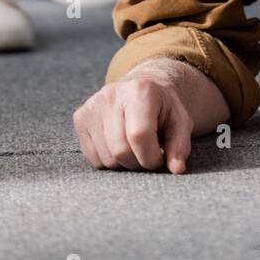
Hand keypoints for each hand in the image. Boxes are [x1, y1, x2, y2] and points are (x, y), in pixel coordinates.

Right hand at [73, 72, 193, 173]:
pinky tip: (118, 144)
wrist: (141, 90)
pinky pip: (93, 159)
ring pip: (107, 158)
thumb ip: (180, 146)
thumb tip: (176, 169)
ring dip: (124, 163)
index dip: (151, 157)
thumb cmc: (163, 109)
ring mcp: (92, 105)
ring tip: (134, 147)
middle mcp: (112, 94)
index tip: (160, 159)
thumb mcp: (180, 122)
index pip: (139, 136)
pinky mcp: (80, 118)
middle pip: (121, 151)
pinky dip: (109, 161)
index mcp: (140, 90)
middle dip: (138, 163)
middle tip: (148, 154)